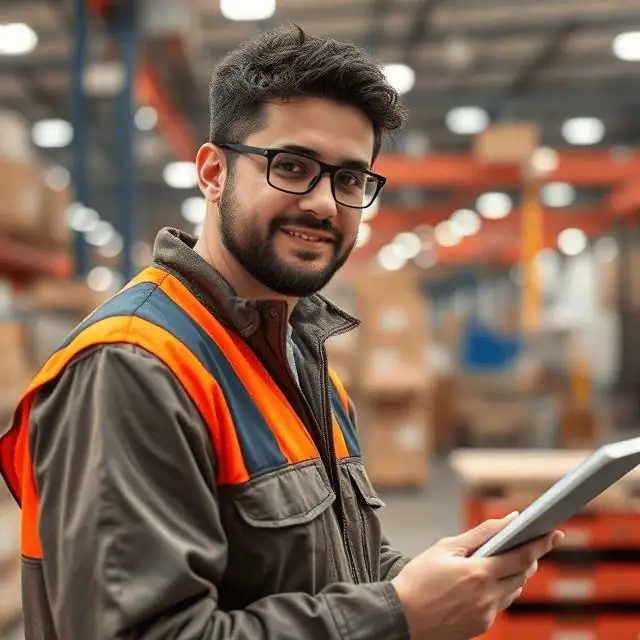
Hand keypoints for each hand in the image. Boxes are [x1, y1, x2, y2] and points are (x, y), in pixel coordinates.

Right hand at [391, 514, 563, 639]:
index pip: (521, 556)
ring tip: (502, 561)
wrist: (401, 615)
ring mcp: (486, 614)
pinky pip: (500, 604)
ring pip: (514, 590)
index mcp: (478, 573)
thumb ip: (480, 533)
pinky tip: (485, 581)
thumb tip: (509, 520)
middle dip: (528, 558)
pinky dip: (500, 589)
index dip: (540, 544)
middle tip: (529, 544)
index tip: (553, 533)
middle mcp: (487, 596)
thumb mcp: (445, 547)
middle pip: (523, 575)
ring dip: (515, 574)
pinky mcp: (482, 626)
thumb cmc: (419, 578)